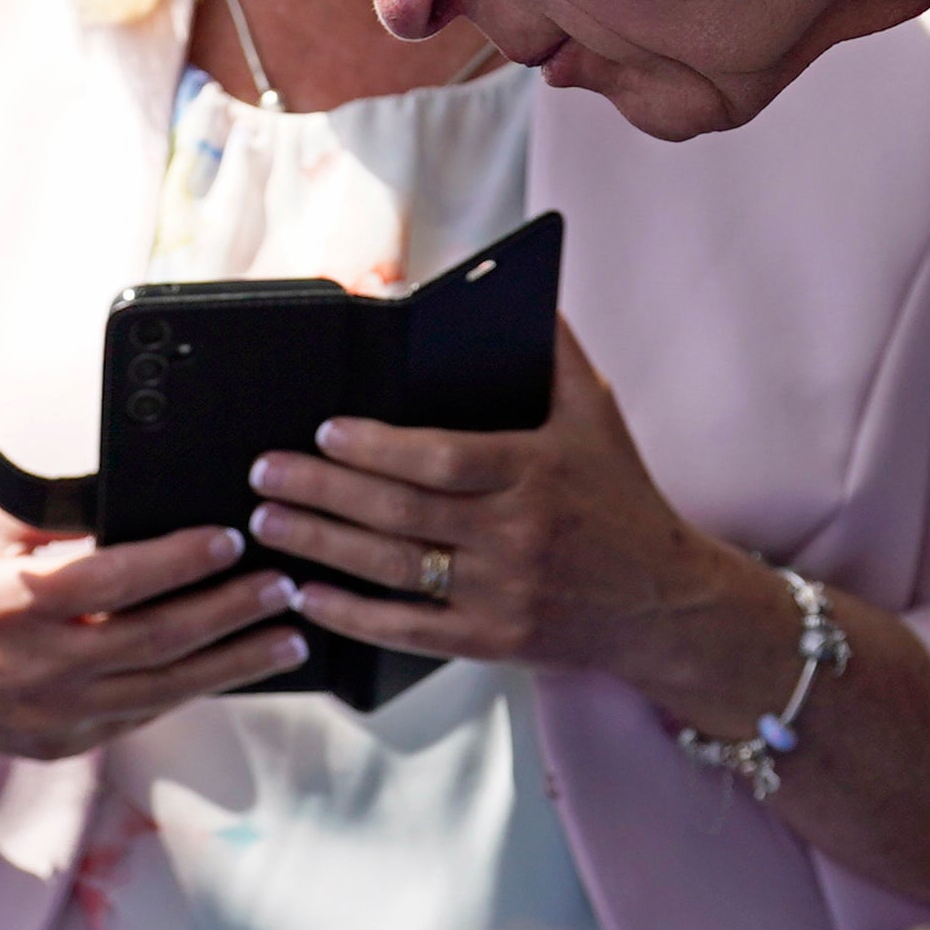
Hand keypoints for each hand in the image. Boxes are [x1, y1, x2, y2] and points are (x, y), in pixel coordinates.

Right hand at [0, 507, 303, 765]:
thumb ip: (60, 510)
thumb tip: (141, 485)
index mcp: (13, 601)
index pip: (112, 578)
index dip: (178, 559)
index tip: (231, 538)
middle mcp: (38, 664)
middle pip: (155, 639)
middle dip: (230, 612)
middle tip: (284, 587)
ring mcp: (54, 712)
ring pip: (164, 689)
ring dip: (234, 663)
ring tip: (289, 638)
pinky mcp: (67, 743)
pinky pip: (145, 714)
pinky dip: (195, 689)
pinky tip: (236, 667)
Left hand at [247, 322, 747, 712]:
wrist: (665, 601)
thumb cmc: (621, 498)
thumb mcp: (597, 414)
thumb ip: (555, 352)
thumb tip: (522, 288)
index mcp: (536, 471)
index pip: (441, 459)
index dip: (377, 448)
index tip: (325, 432)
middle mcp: (518, 534)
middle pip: (402, 512)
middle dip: (323, 491)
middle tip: (265, 472)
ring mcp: (504, 593)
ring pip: (394, 569)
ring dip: (321, 545)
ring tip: (267, 521)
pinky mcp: (494, 641)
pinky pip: (409, 630)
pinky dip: (352, 615)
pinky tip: (306, 595)